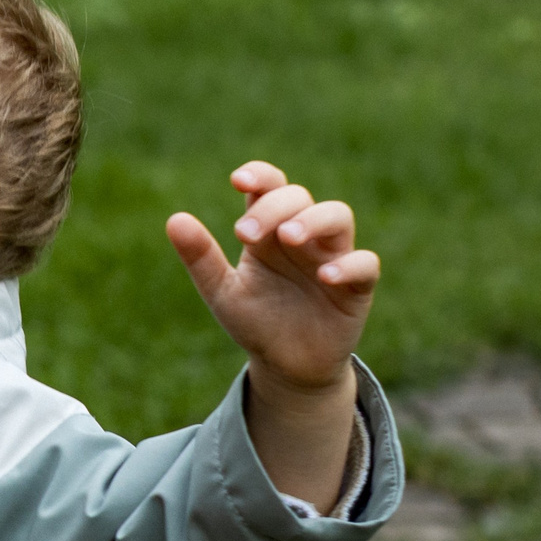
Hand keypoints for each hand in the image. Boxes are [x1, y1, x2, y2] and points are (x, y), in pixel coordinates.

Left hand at [167, 161, 379, 395]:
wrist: (284, 365)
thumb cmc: (254, 320)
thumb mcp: (221, 291)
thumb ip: (201, 257)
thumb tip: (174, 219)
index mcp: (268, 231)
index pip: (270, 186)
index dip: (259, 175)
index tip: (238, 181)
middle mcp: (302, 237)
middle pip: (298, 196)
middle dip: (273, 207)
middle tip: (245, 233)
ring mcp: (332, 257)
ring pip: (338, 216)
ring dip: (314, 220)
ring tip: (288, 237)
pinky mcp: (356, 287)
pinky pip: (366, 264)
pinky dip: (349, 264)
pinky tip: (324, 277)